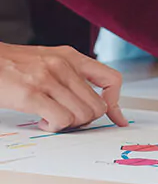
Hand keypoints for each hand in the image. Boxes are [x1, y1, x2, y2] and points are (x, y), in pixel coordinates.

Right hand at [0, 43, 127, 131]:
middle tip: (68, 119)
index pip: (112, 79)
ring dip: (69, 125)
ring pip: (82, 115)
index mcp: (72, 56)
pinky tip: (43, 121)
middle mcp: (64, 65)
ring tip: (52, 118)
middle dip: (86, 120)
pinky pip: (61, 120)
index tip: (115, 119)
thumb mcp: (50, 60)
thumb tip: (99, 103)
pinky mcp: (31, 94)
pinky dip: (55, 127)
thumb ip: (74, 76)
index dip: (116, 103)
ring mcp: (47, 79)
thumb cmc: (14, 65)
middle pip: (97, 106)